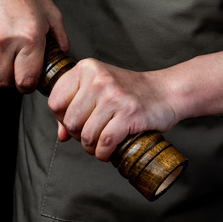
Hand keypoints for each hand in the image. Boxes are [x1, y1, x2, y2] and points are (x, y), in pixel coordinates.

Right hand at [0, 0, 67, 92]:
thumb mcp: (50, 12)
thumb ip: (60, 37)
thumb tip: (64, 55)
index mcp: (29, 39)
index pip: (26, 82)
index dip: (28, 86)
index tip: (30, 81)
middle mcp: (4, 43)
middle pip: (5, 82)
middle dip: (12, 79)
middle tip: (18, 68)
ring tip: (6, 51)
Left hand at [47, 59, 177, 160]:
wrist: (166, 92)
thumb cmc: (130, 93)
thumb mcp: (99, 90)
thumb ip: (76, 108)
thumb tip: (60, 135)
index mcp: (87, 68)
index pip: (55, 101)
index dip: (61, 119)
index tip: (76, 123)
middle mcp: (99, 79)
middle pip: (70, 121)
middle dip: (77, 136)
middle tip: (91, 136)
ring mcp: (114, 96)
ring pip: (87, 134)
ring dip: (91, 147)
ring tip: (100, 145)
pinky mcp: (129, 114)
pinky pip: (105, 141)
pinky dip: (104, 152)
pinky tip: (108, 151)